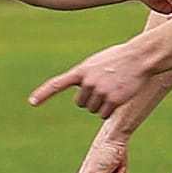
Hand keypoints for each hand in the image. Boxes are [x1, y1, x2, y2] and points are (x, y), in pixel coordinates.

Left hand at [29, 37, 158, 117]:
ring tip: (113, 89)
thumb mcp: (97, 63)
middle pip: (80, 103)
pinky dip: (109, 111)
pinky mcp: (112, 100)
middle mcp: (87, 81)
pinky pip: (103, 115)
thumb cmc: (119, 59)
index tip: (32, 102)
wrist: (140, 57)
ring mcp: (99, 91)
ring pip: (92, 110)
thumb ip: (85, 75)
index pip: (58, 83)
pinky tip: (118, 97)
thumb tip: (82, 92)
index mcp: (81, 70)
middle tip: (104, 87)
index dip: (43, 94)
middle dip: (90, 100)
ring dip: (101, 105)